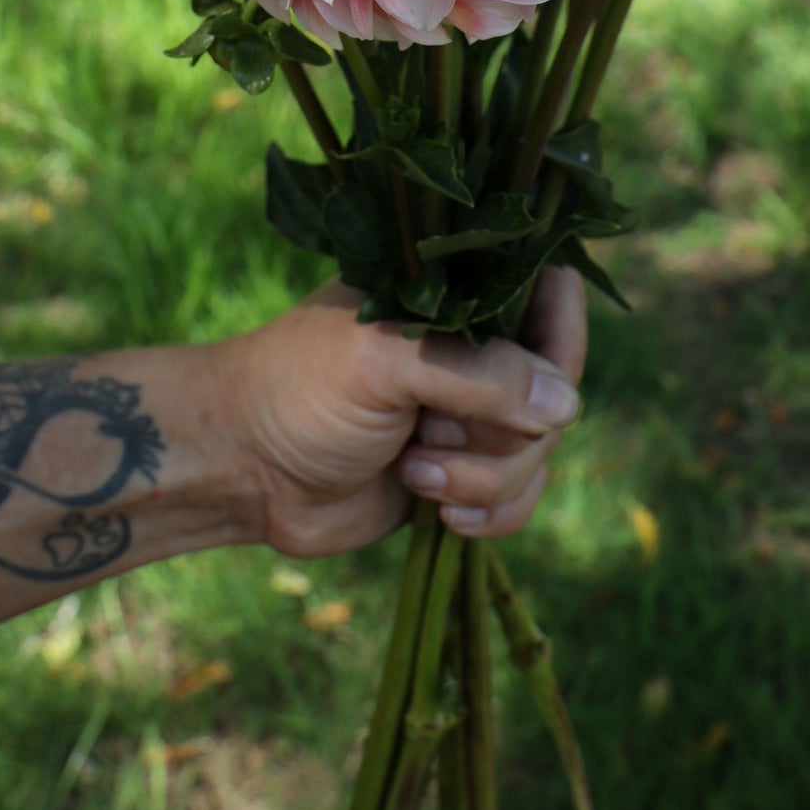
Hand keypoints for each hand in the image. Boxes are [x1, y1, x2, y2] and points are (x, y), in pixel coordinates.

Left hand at [221, 267, 586, 559]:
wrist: (242, 467)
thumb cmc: (300, 390)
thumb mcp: (385, 363)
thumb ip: (479, 374)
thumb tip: (566, 404)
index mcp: (454, 295)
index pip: (547, 294)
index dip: (558, 335)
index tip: (536, 374)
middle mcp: (471, 350)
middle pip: (554, 391)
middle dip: (505, 430)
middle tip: (430, 431)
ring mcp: (467, 415)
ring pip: (538, 454)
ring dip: (486, 478)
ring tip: (414, 472)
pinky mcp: (460, 475)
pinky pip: (519, 499)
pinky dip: (491, 513)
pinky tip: (438, 514)